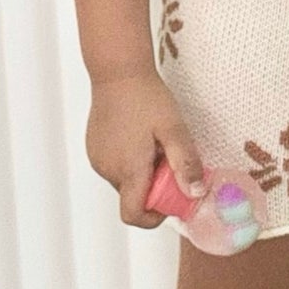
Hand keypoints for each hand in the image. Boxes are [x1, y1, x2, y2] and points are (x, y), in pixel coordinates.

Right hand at [86, 67, 207, 227]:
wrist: (118, 71)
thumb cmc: (146, 97)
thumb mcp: (175, 129)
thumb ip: (186, 164)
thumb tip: (195, 193)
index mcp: (128, 169)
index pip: (134, 215)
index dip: (155, 217)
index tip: (171, 199)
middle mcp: (108, 169)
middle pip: (132, 198)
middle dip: (154, 188)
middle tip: (168, 160)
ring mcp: (98, 158)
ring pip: (124, 182)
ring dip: (141, 174)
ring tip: (154, 145)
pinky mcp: (94, 148)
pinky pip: (114, 167)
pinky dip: (129, 162)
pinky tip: (139, 138)